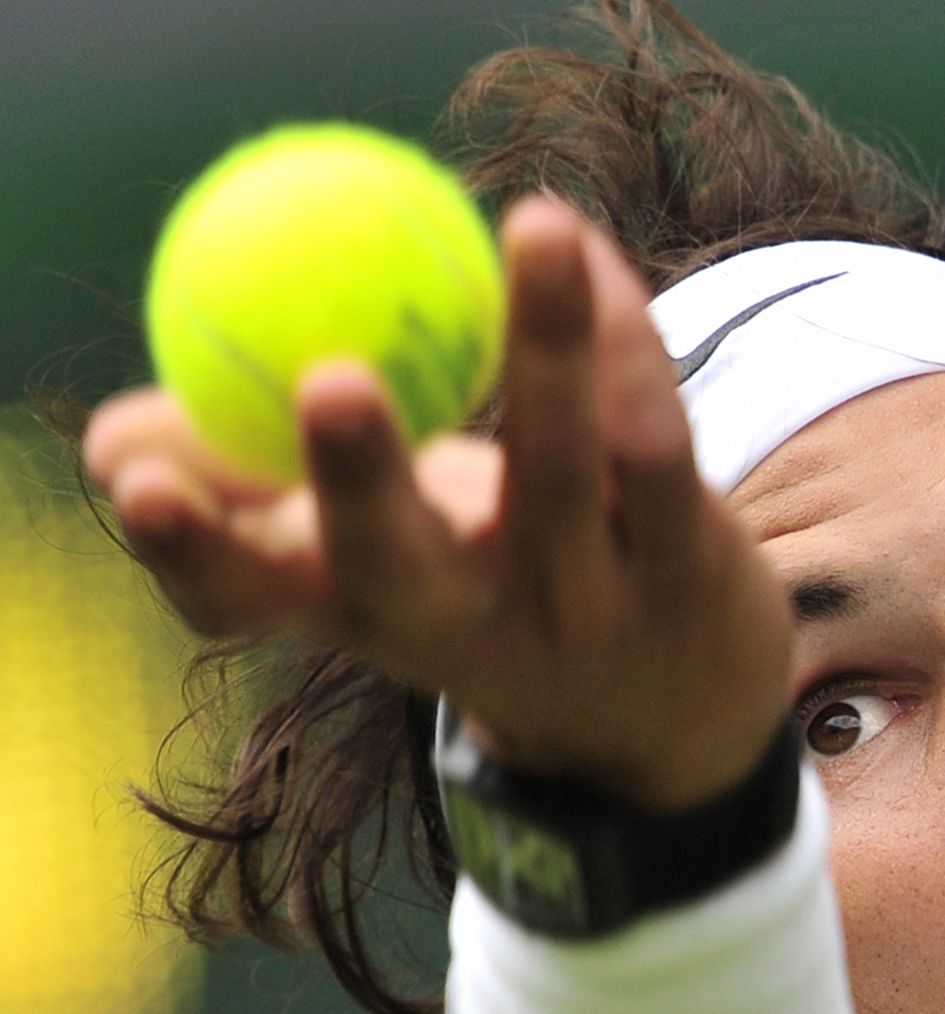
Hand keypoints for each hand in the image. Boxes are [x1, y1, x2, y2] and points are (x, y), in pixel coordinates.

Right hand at [84, 199, 794, 810]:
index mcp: (370, 616)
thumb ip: (254, 499)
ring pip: (562, 471)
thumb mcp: (372, 571)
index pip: (257, 603)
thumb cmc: (490, 599)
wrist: (676, 718)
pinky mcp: (689, 570)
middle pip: (403, 561)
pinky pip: (657, 442)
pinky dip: (631, 342)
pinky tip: (603, 260)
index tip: (141, 484)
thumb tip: (117, 441)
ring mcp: (586, 606)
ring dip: (551, 344)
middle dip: (360, 476)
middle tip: (328, 380)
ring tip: (538, 226)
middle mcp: (469, 626)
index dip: (193, 550)